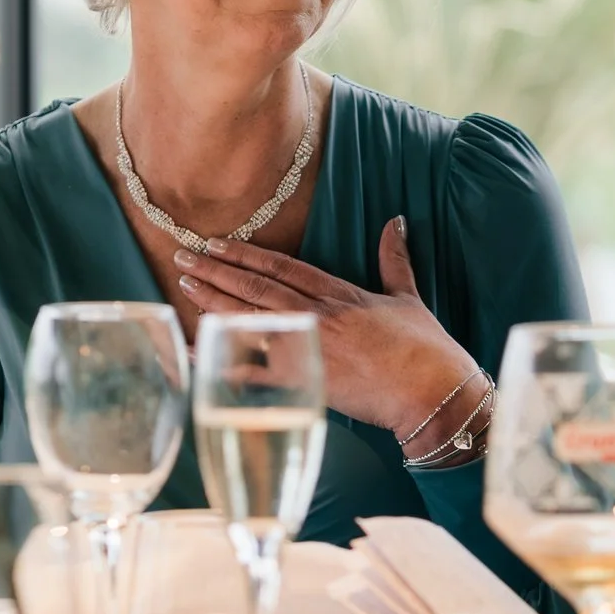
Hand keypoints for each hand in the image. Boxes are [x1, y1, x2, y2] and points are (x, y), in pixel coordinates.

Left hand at [171, 216, 477, 440]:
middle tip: (183, 256)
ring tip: (185, 284)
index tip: (217, 243)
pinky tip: (198, 351)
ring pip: (250, 318)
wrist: (431, 392)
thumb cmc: (424, 348)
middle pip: (256, 287)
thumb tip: (395, 221)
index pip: (282, 267)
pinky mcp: (305, 381)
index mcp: (340, 294)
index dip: (246, 254)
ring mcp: (308, 346)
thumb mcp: (407, 296)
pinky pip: (254, 371)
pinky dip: (224, 361)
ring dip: (214, 301)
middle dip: (217, 270)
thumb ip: (394, 259)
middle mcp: (318, 314)